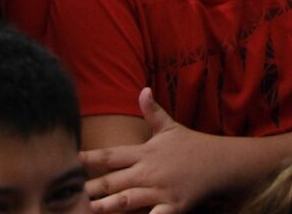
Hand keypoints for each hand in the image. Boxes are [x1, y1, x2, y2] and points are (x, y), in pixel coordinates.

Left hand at [83, 89, 221, 213]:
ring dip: (108, 206)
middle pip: (114, 180)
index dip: (89, 157)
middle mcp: (149, 171)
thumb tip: (142, 89)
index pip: (111, 155)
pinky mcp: (175, 206)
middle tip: (70, 192)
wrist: (221, 162)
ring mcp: (161, 190)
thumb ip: (152, 111)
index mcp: (145, 152)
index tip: (71, 159)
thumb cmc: (192, 145)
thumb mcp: (170, 127)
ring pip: (128, 200)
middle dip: (92, 187)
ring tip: (89, 210)